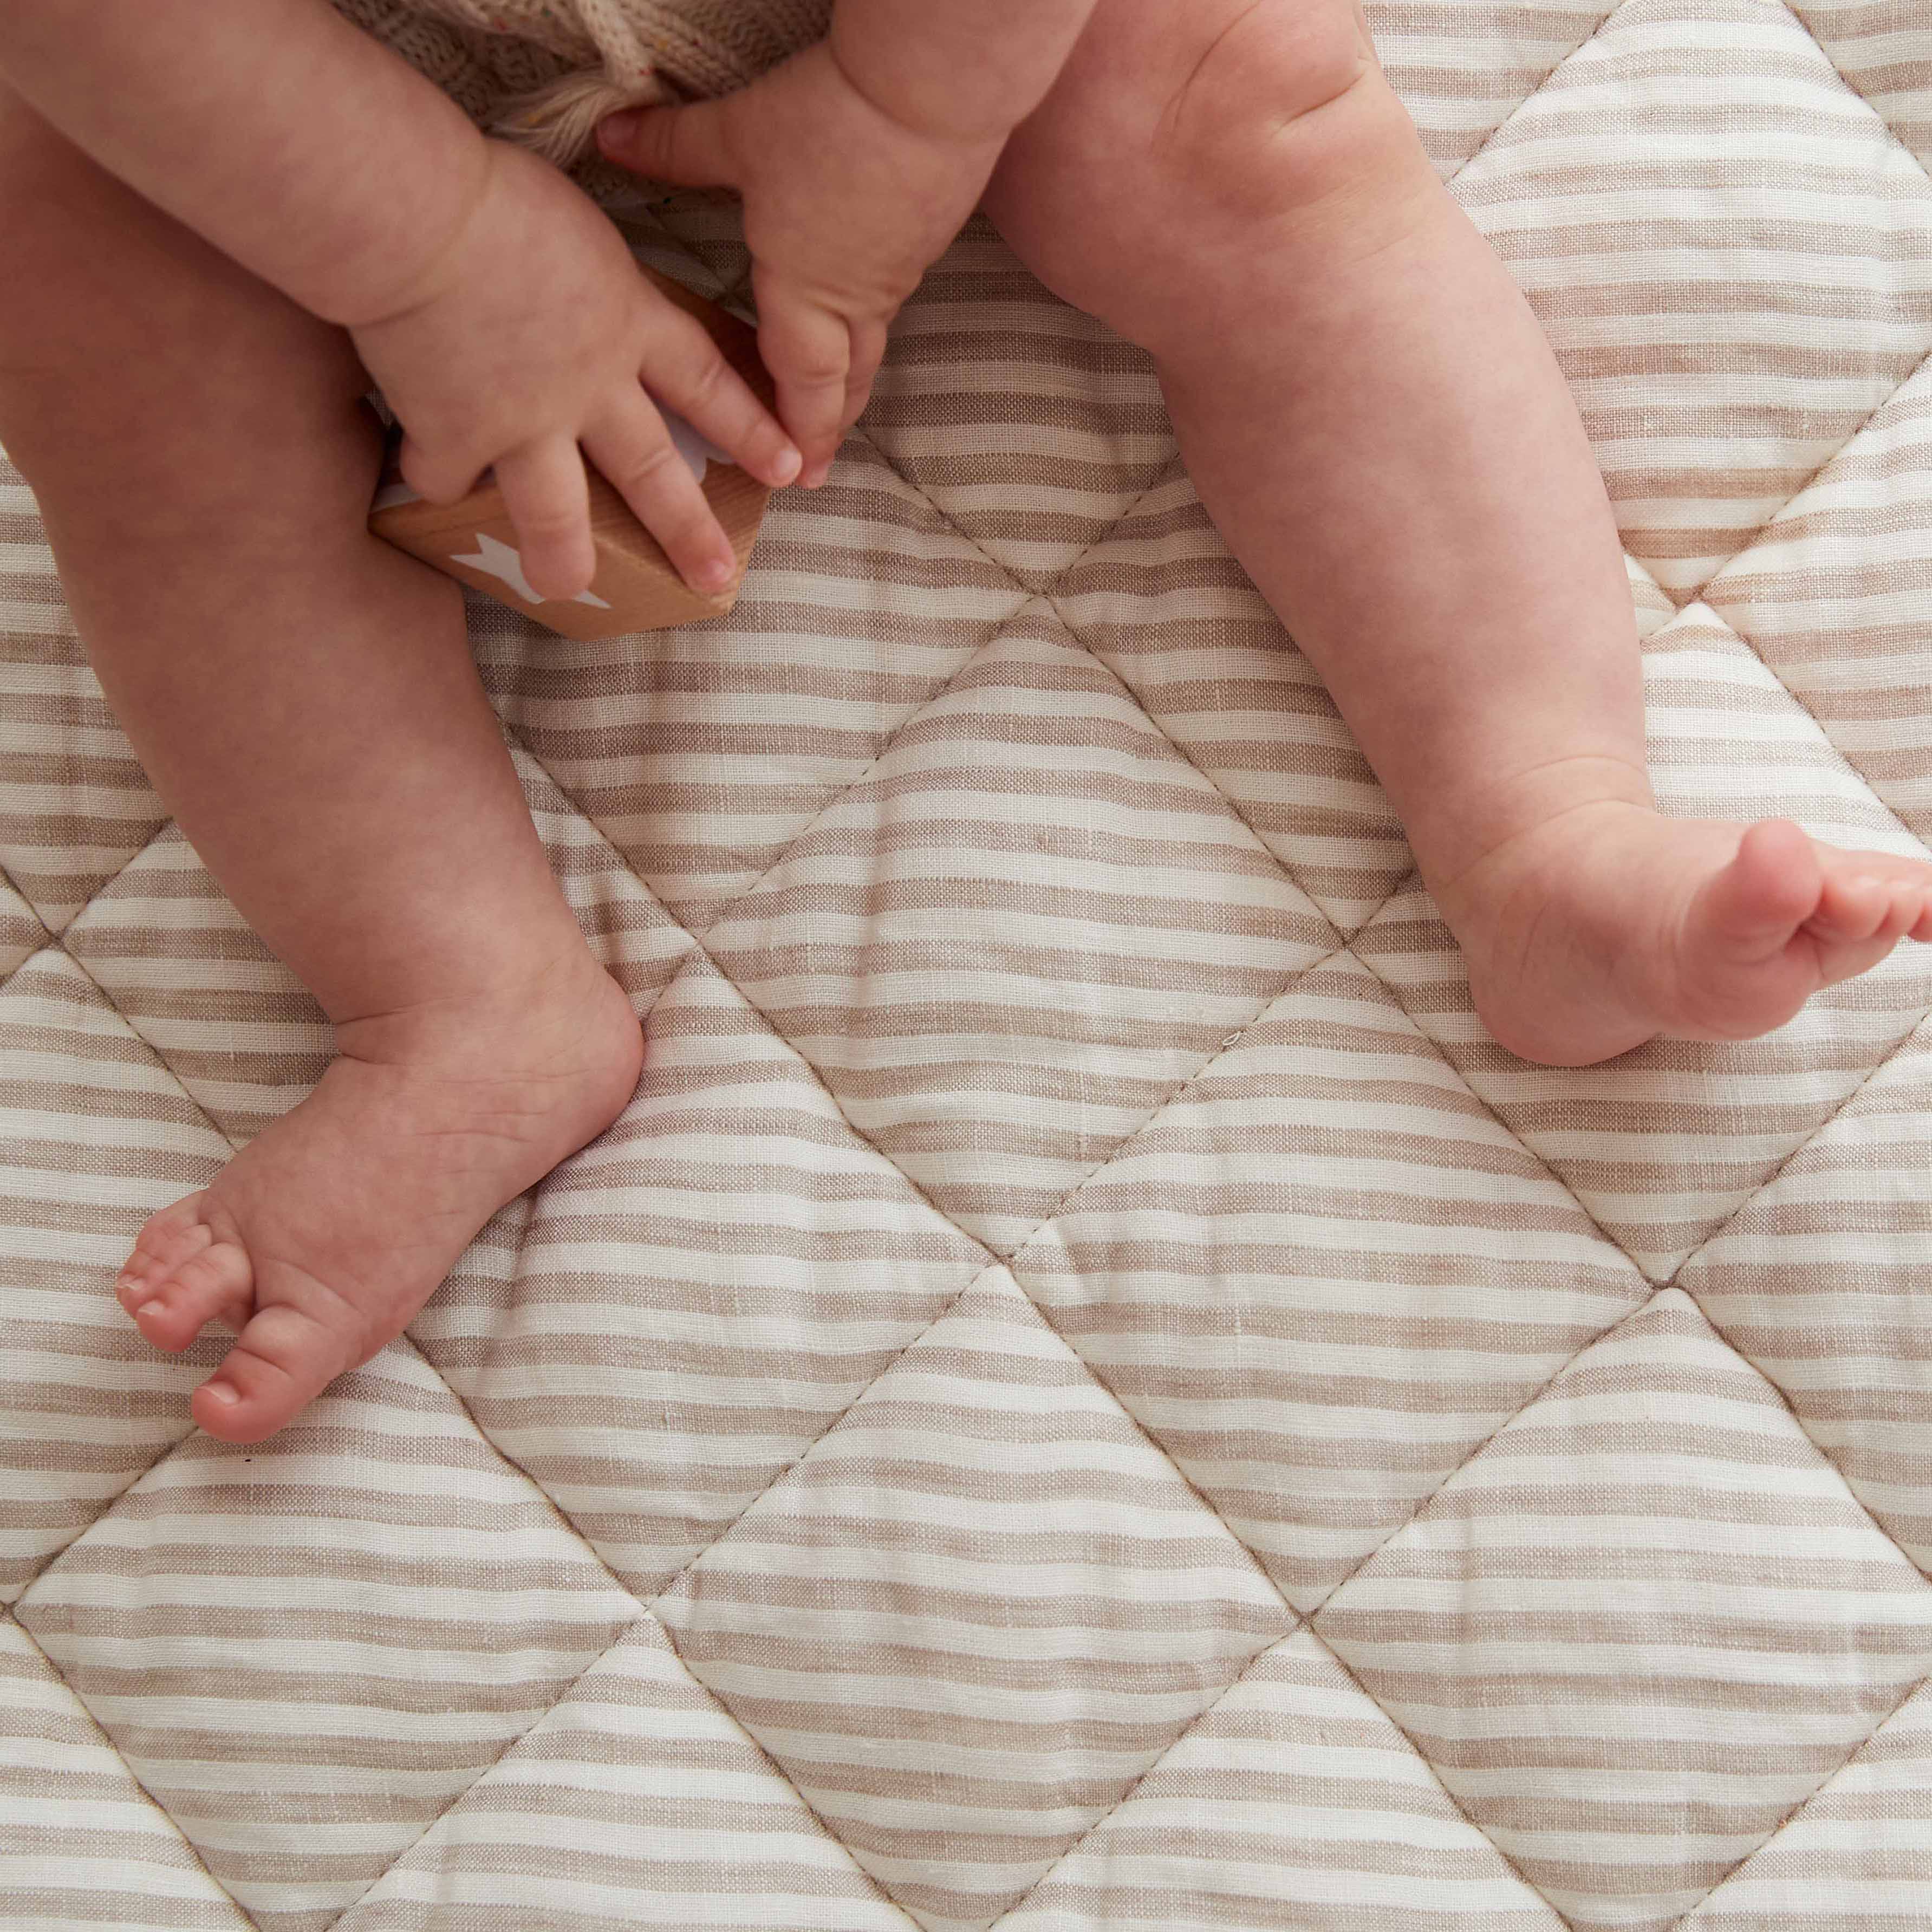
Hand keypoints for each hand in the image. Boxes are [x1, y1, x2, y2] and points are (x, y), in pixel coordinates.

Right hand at [346, 138, 801, 598]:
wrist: (414, 215)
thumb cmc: (489, 192)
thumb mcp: (575, 224)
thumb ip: (592, 277)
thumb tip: (578, 282)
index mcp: (628, 322)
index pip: (708, 384)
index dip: (750, 429)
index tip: (788, 469)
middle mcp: (590, 386)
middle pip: (652, 469)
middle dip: (687, 530)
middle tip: (717, 577)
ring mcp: (526, 422)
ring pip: (558, 512)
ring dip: (563, 559)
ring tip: (566, 590)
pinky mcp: (457, 438)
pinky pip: (448, 477)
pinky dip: (435, 477)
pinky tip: (427, 474)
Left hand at [596, 43, 1006, 486]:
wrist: (933, 88)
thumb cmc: (833, 122)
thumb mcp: (738, 133)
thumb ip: (674, 145)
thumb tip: (608, 138)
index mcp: (803, 290)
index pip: (799, 385)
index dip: (794, 434)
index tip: (793, 475)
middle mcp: (853, 296)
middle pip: (846, 382)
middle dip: (829, 429)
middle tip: (817, 467)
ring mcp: (897, 270)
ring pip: (872, 344)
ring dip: (852, 380)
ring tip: (838, 401)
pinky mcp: (926, 235)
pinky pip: (892, 296)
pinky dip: (870, 320)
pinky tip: (859, 304)